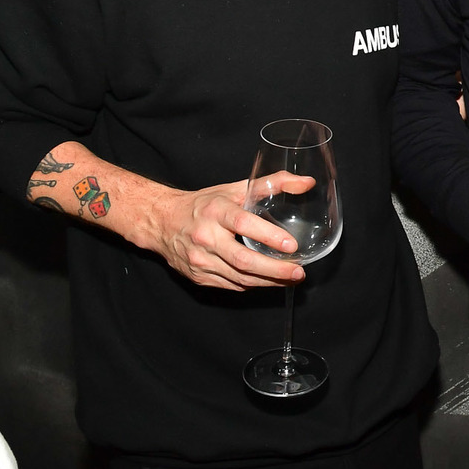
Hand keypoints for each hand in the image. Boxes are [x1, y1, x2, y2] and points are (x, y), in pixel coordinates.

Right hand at [139, 175, 310, 290]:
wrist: (162, 221)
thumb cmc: (204, 204)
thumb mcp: (235, 188)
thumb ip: (272, 183)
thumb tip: (307, 183)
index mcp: (215, 211)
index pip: (243, 224)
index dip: (268, 235)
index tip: (291, 245)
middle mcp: (206, 237)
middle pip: (243, 260)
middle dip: (275, 270)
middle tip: (299, 272)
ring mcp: (200, 260)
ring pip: (239, 278)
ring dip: (269, 282)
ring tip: (291, 279)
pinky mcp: (199, 276)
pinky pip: (231, 285)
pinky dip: (253, 284)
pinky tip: (269, 281)